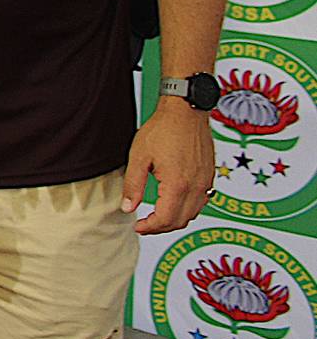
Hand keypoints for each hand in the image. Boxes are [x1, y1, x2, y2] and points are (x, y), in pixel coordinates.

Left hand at [124, 100, 215, 232]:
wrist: (186, 111)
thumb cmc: (163, 129)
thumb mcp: (139, 157)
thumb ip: (133, 185)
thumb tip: (128, 207)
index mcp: (178, 184)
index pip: (166, 219)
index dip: (150, 228)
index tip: (138, 226)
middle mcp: (196, 187)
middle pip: (181, 221)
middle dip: (161, 227)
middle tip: (145, 224)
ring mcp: (206, 182)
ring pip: (193, 214)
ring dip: (175, 219)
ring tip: (157, 216)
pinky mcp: (210, 176)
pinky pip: (201, 202)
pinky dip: (187, 209)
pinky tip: (174, 203)